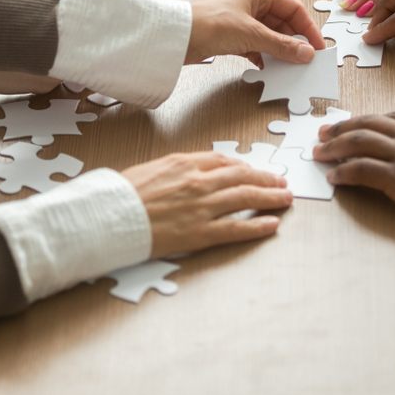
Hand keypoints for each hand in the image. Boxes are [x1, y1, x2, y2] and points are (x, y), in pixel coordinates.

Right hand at [123, 152, 292, 258]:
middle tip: (281, 182)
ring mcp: (202, 207)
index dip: (244, 166)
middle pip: (242, 176)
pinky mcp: (200, 233)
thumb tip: (186, 172)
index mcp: (184, 163)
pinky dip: (257, 226)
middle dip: (266, 178)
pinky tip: (272, 224)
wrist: (108, 216)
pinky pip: (236, 228)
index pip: (223, 161)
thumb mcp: (150, 169)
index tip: (254, 170)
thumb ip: (174, 170)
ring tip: (286, 199)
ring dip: (270, 197)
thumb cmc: (121, 194)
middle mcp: (198, 182)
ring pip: (246, 198)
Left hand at [187, 0, 325, 65]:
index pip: (293, 8)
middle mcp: (251, 3)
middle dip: (295, 41)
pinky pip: (257, 47)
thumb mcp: (253, 34)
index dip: (308, 27)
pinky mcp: (232, 37)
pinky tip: (270, 68)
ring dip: (280, 51)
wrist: (179, 38)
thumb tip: (307, 53)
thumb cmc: (211, 24)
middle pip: (283, 23)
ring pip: (270, 36)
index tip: (318, 47)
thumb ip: (282, 45)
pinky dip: (265, 57)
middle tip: (306, 61)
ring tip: (291, 67)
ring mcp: (242, 21)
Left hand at [313, 111, 394, 263]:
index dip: (374, 119)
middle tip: (326, 131)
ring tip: (319, 151)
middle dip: (344, 126)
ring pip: (358, 142)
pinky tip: (334, 176)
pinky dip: (343, 172)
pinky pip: (361, 171)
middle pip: (369, 124)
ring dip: (334, 146)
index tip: (361, 122)